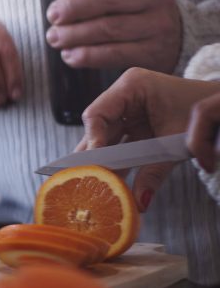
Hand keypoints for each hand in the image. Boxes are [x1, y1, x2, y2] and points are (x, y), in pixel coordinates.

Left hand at [46, 0, 181, 72]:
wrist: (175, 39)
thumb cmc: (136, 9)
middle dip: (74, 6)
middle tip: (52, 15)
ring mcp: (156, 24)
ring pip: (109, 27)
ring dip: (74, 34)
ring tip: (54, 37)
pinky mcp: (150, 52)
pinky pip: (114, 54)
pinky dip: (86, 56)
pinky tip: (70, 55)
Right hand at [79, 68, 219, 209]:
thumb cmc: (203, 112)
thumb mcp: (177, 142)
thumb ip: (155, 172)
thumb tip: (139, 202)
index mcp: (132, 86)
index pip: (97, 114)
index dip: (92, 140)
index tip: (95, 165)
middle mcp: (124, 96)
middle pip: (97, 129)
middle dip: (93, 156)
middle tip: (85, 180)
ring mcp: (127, 110)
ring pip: (104, 139)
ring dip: (103, 162)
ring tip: (93, 184)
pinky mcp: (133, 124)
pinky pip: (118, 145)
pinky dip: (116, 162)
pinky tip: (110, 180)